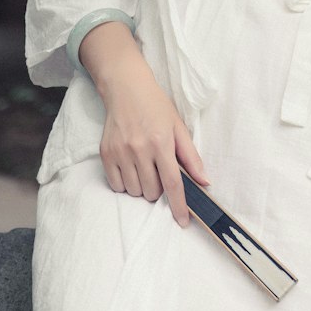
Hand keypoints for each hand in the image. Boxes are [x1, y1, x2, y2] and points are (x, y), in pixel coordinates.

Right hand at [80, 21, 209, 226]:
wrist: (126, 89)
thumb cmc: (156, 106)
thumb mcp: (178, 126)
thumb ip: (191, 156)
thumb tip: (204, 181)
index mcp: (162, 142)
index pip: (173, 182)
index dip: (179, 205)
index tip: (184, 221)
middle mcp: (140, 149)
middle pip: (152, 191)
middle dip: (159, 189)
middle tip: (159, 171)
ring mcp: (121, 152)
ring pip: (134, 191)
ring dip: (142, 187)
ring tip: (144, 166)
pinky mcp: (106, 154)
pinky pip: (116, 185)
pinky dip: (125, 183)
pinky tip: (131, 167)